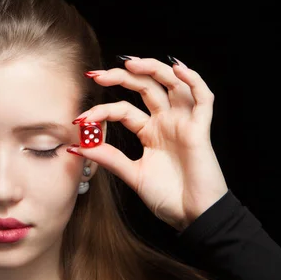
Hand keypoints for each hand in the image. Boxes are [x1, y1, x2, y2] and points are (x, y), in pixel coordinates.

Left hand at [70, 57, 227, 231]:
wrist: (192, 217)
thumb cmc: (167, 197)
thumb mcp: (131, 174)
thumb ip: (108, 158)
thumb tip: (77, 148)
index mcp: (150, 132)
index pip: (122, 110)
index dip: (101, 112)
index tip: (80, 120)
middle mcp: (166, 123)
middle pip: (145, 88)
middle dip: (121, 77)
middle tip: (97, 76)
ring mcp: (184, 123)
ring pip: (172, 84)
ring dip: (153, 69)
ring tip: (130, 63)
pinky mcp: (201, 129)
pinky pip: (203, 98)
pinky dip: (193, 81)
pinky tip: (177, 70)